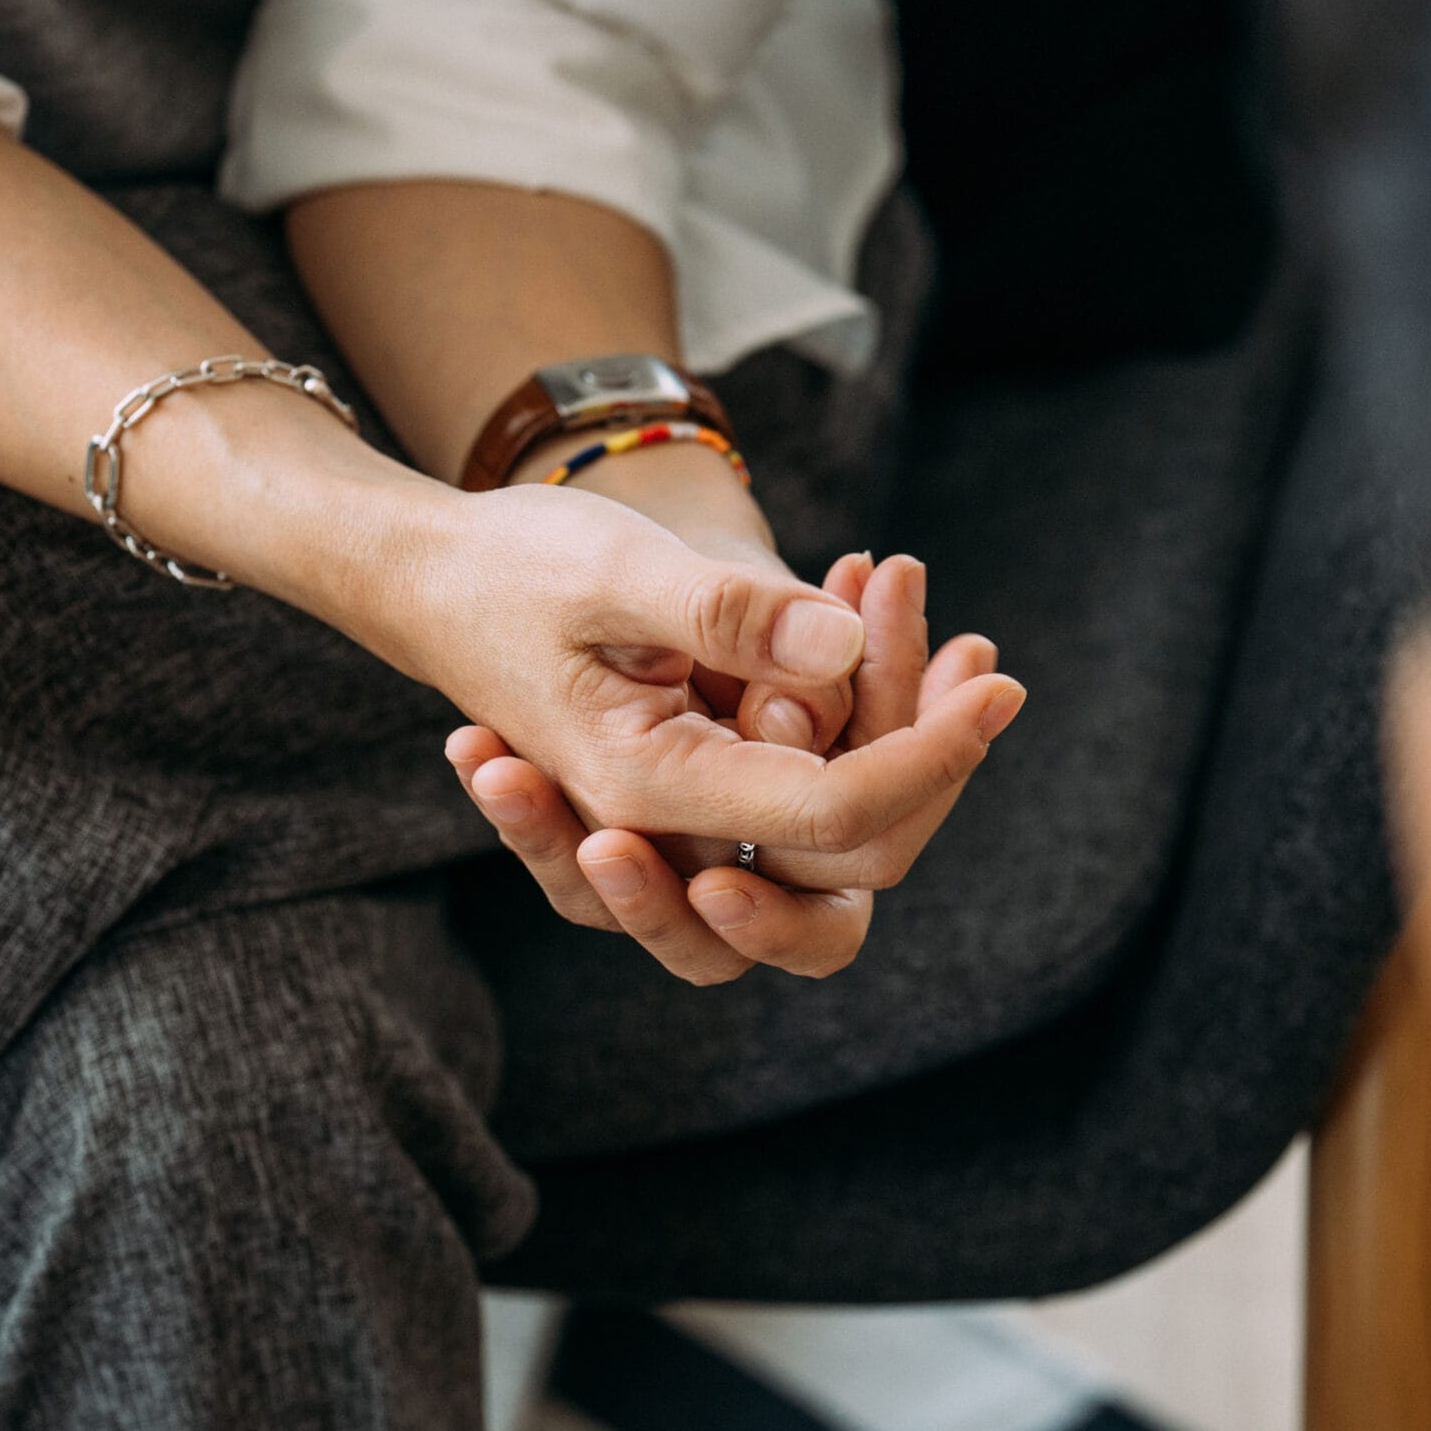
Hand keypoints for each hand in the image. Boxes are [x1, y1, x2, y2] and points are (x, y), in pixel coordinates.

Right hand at [403, 487, 1020, 884]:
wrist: (431, 576)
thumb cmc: (509, 567)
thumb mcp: (614, 569)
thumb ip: (724, 612)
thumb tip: (840, 646)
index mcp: (649, 790)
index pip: (830, 814)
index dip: (927, 758)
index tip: (999, 684)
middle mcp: (670, 830)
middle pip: (846, 862)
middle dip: (923, 760)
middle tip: (977, 656)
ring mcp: (685, 819)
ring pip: (829, 834)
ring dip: (891, 727)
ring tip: (904, 600)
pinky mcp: (700, 784)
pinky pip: (802, 778)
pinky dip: (854, 702)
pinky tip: (863, 590)